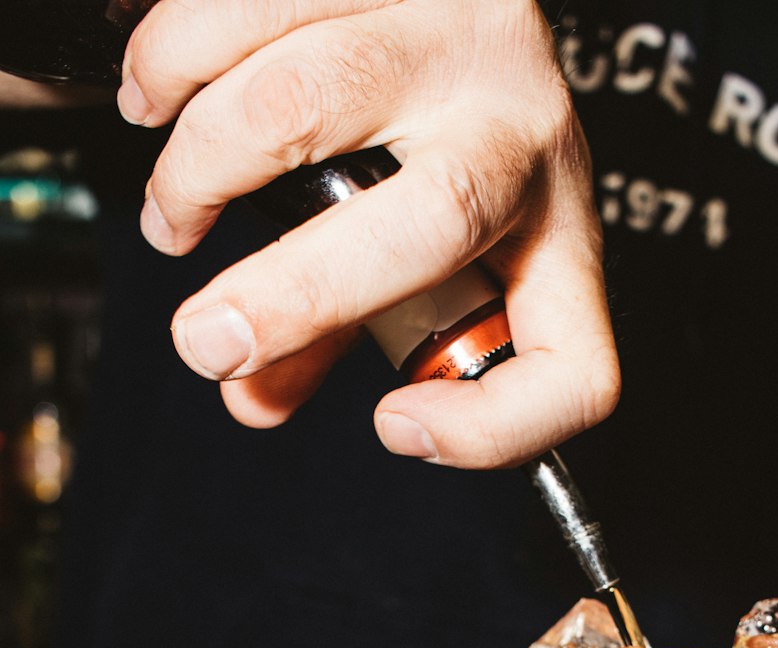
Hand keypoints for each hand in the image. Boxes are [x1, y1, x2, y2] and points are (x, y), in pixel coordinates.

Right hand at [118, 0, 619, 464]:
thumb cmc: (437, 149)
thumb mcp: (419, 259)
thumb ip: (334, 339)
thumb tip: (246, 395)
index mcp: (556, 238)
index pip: (575, 367)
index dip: (491, 429)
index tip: (394, 424)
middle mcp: (528, 127)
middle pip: (435, 218)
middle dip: (298, 294)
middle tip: (206, 338)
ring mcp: (467, 24)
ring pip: (313, 94)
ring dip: (204, 161)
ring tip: (172, 205)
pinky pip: (257, 3)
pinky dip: (174, 58)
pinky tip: (156, 93)